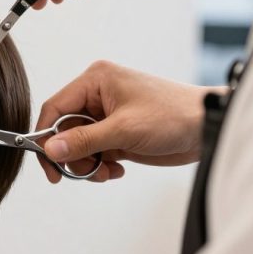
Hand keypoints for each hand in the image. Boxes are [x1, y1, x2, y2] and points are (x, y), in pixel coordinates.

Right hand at [37, 60, 215, 182]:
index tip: (46, 160)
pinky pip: (93, 152)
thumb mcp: (124, 129)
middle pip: (64, 130)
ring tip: (106, 172)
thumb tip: (50, 149)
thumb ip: (84, 140)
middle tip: (83, 172)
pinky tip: (116, 170)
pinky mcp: (115, 133)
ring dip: (87, 163)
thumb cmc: (173, 115)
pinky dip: (100, 166)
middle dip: (72, 155)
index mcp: (95, 81)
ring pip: (77, 145)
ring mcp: (106, 116)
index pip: (55, 107)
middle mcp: (96, 96)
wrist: (206, 128)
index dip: (46, 135)